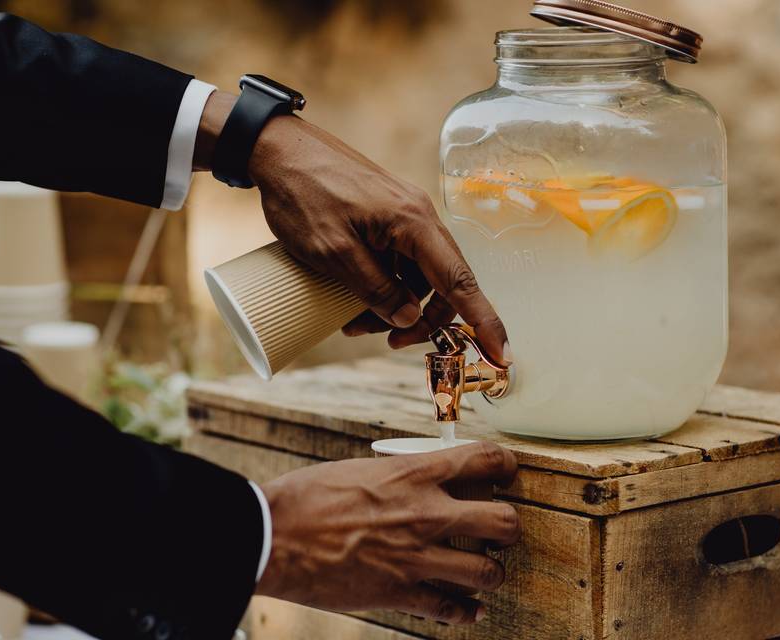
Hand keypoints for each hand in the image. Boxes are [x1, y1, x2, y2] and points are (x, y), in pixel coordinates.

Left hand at [246, 113, 510, 364]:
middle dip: (423, 321)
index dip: (484, 322)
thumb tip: (409, 320)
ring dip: (396, 306)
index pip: (461, 282)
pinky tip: (354, 302)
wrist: (278, 150)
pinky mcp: (386, 218)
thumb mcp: (335, 253)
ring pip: (418, 277)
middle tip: (391, 344)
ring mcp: (403, 216)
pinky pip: (400, 262)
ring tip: (355, 325)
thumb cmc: (303, 195)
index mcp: (414, 224)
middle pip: (443, 284)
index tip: (501, 355)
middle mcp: (419, 218)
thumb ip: (376, 289)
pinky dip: (385, 287)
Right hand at [255, 442, 520, 623]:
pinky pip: (450, 609)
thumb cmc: (307, 497)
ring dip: (491, 571)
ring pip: (488, 572)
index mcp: (415, 474)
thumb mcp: (360, 470)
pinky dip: (465, 612)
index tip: (506, 472)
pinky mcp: (400, 593)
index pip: (485, 459)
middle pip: (503, 521)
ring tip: (484, 569)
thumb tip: (417, 482)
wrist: (273, 536)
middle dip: (509, 526)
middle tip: (500, 528)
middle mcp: (427, 514)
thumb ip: (398, 478)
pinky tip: (468, 610)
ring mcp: (417, 557)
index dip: (506, 465)